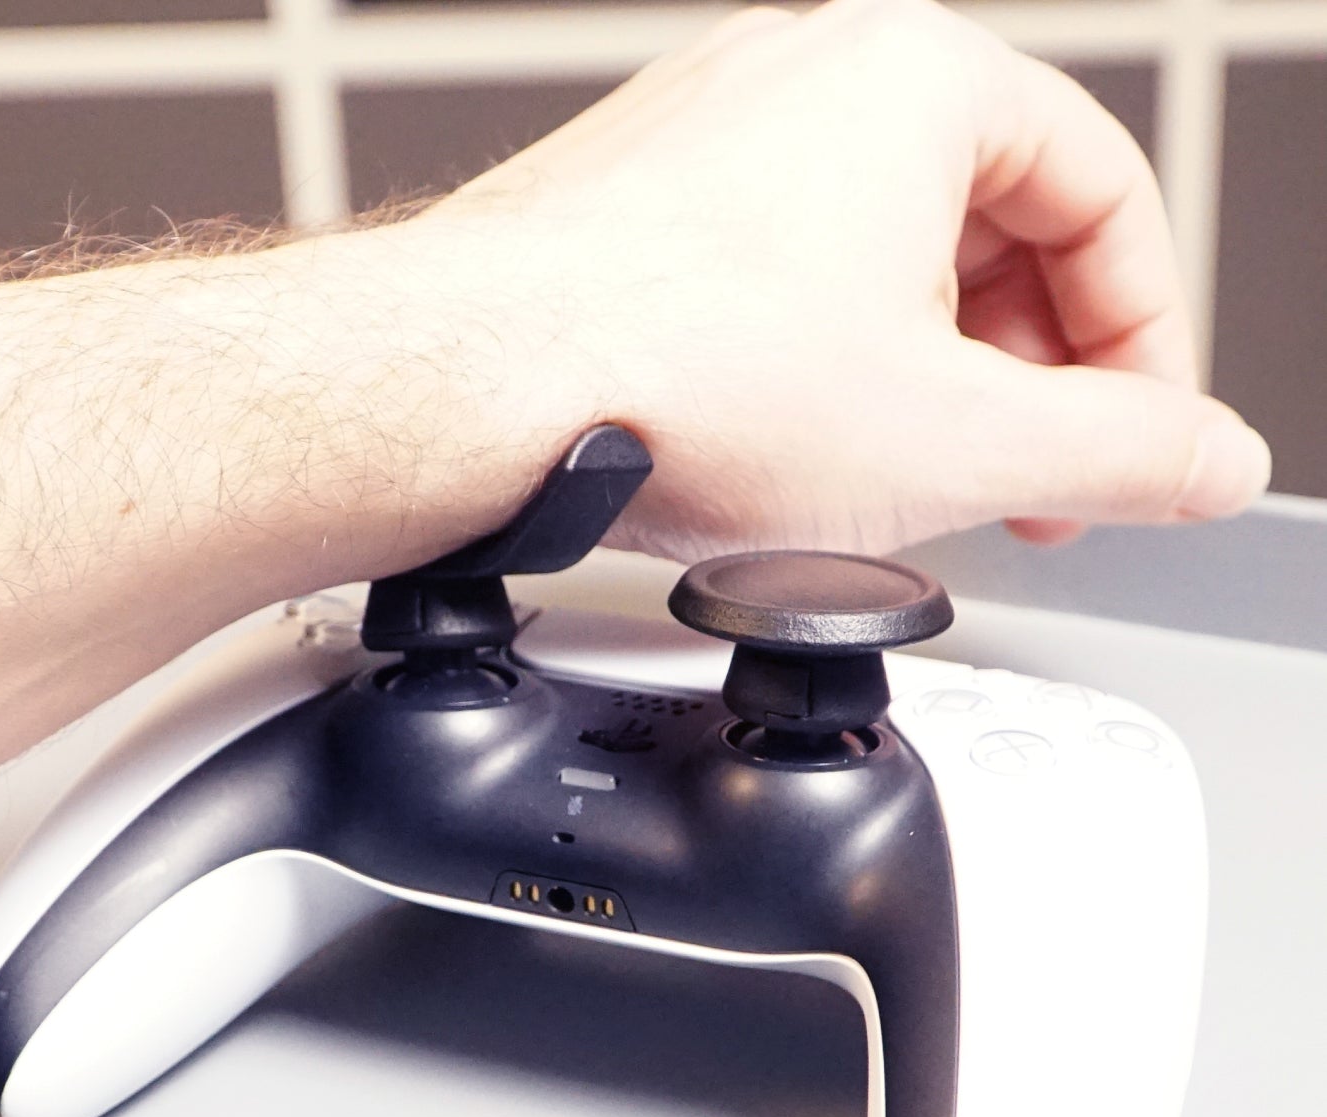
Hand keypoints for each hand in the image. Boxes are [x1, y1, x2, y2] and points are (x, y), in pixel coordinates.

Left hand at [421, 0, 1271, 557]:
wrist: (457, 397)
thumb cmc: (668, 378)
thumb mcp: (956, 443)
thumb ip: (1119, 453)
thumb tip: (1207, 460)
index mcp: (915, 82)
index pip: (1103, 196)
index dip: (1144, 340)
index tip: (1135, 440)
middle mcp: (804, 84)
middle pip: (988, 231)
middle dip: (1028, 376)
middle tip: (1031, 485)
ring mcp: (708, 149)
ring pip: (878, 267)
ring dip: (925, 383)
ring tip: (912, 485)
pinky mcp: (637, 222)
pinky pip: (778, 290)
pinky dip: (821, 372)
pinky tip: (800, 459)